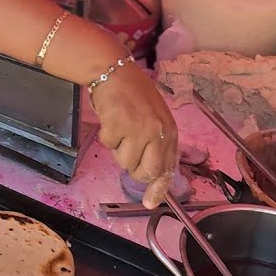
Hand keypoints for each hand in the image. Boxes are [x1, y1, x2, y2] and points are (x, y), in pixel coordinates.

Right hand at [90, 62, 177, 209]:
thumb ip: (155, 144)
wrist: (114, 71)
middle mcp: (157, 132)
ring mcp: (138, 130)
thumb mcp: (154, 118)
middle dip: (134, 168)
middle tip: (127, 150)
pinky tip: (111, 119)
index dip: (158, 188)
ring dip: (118, 148)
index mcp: (169, 131)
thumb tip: (149, 177)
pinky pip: (108, 145)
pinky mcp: (118, 127)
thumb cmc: (133, 94)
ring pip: (124, 161)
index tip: (150, 204)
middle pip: (146, 172)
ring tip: (121, 126)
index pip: (167, 167)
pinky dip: (106, 135)